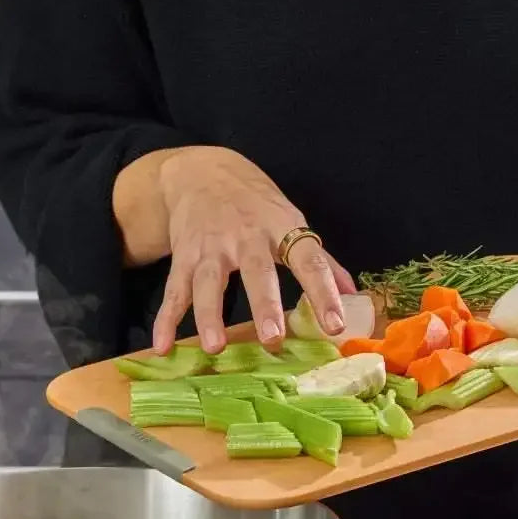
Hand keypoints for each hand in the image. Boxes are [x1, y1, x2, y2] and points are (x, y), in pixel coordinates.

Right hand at [152, 146, 353, 354]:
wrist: (202, 172)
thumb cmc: (256, 204)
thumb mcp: (290, 220)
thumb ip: (321, 260)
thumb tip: (355, 294)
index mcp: (280, 228)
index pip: (308, 259)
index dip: (323, 291)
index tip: (335, 325)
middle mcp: (246, 236)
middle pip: (255, 271)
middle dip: (263, 304)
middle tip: (272, 338)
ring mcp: (211, 247)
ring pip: (208, 282)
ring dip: (209, 315)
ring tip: (215, 347)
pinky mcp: (183, 255)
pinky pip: (174, 291)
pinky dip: (166, 320)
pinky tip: (162, 346)